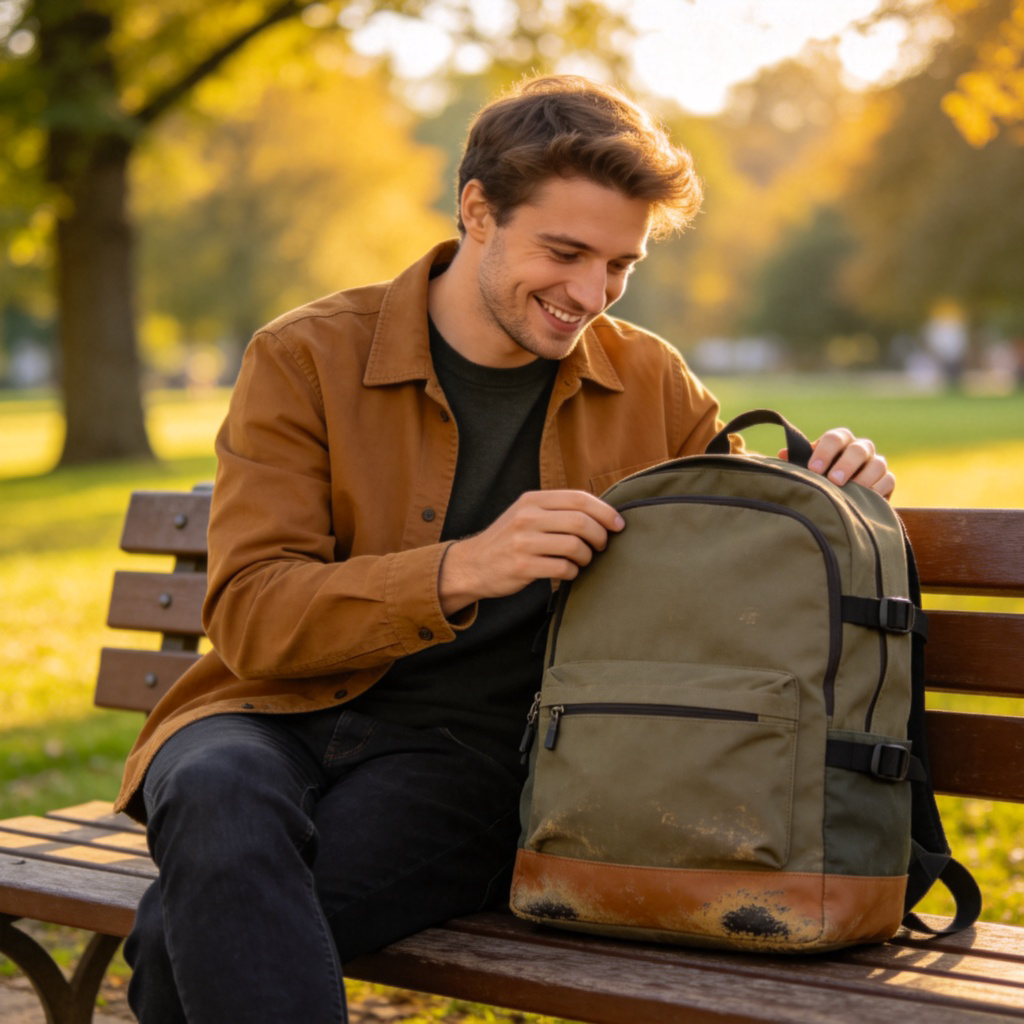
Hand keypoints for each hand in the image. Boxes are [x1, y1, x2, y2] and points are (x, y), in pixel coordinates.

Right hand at [439, 490, 624, 615]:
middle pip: (582, 522)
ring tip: (582, 560)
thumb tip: (602, 513)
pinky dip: (573, 573)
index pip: (579, 499)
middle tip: (601, 546)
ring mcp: (523, 542)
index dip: (605, 512)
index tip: (618, 524)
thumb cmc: (508, 540)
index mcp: (532, 500)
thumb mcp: (526, 514)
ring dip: (587, 557)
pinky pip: (563, 569)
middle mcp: (527, 517)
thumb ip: (557, 509)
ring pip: (575, 547)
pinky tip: (567, 572)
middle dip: (600, 537)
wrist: (472, 564)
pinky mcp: (522, 566)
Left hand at [783, 428, 894, 499]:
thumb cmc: (819, 478)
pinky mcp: (886, 480)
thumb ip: (798, 462)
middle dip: (846, 464)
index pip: (834, 438)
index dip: (824, 452)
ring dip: (864, 478)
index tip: (813, 469)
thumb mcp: (808, 470)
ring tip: (850, 493)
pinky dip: (878, 489)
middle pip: (858, 449)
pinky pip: (888, 480)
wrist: (840, 498)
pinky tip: (865, 500)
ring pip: (877, 464)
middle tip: (834, 480)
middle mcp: (860, 448)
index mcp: (840, 441)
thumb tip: (783, 454)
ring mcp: (875, 463)